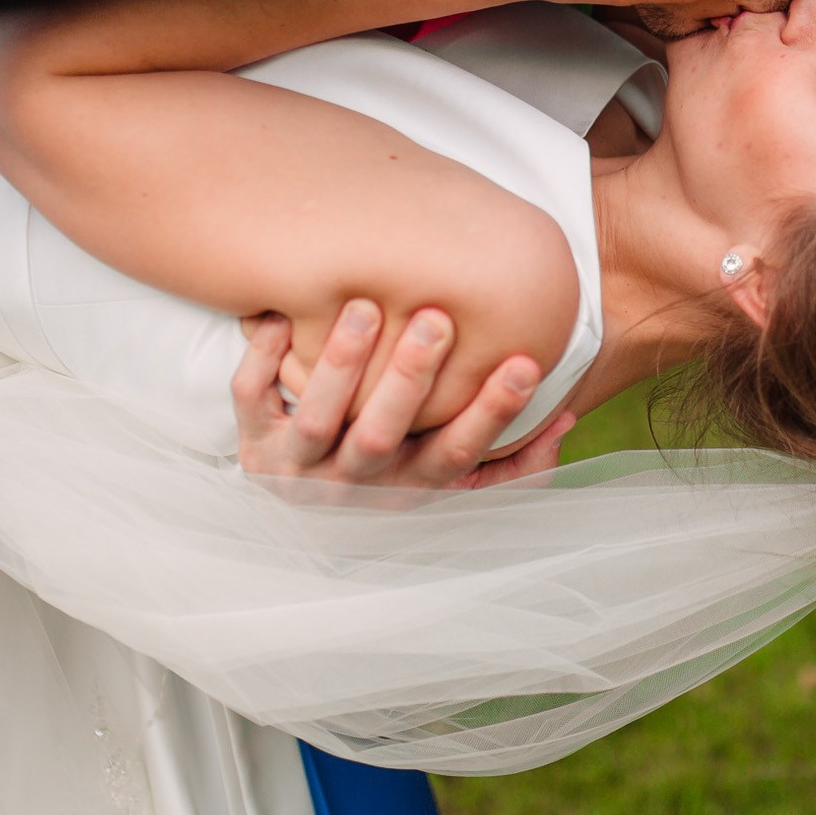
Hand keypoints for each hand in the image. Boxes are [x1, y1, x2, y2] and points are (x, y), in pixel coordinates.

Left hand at [230, 305, 559, 487]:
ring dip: (342, 364)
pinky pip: (251, 399)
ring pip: (316, 420)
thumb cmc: (388, 471)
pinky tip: (284, 315)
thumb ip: (510, 462)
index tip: (523, 363)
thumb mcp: (447, 473)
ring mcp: (296, 468)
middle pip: (381, 437)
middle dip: (410, 378)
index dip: (490, 415)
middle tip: (437, 319)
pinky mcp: (251, 444)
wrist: (289, 507)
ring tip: (366, 307)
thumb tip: (564, 420)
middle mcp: (351, 483)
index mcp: (404, 488)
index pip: (454, 458)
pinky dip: (264, 359)